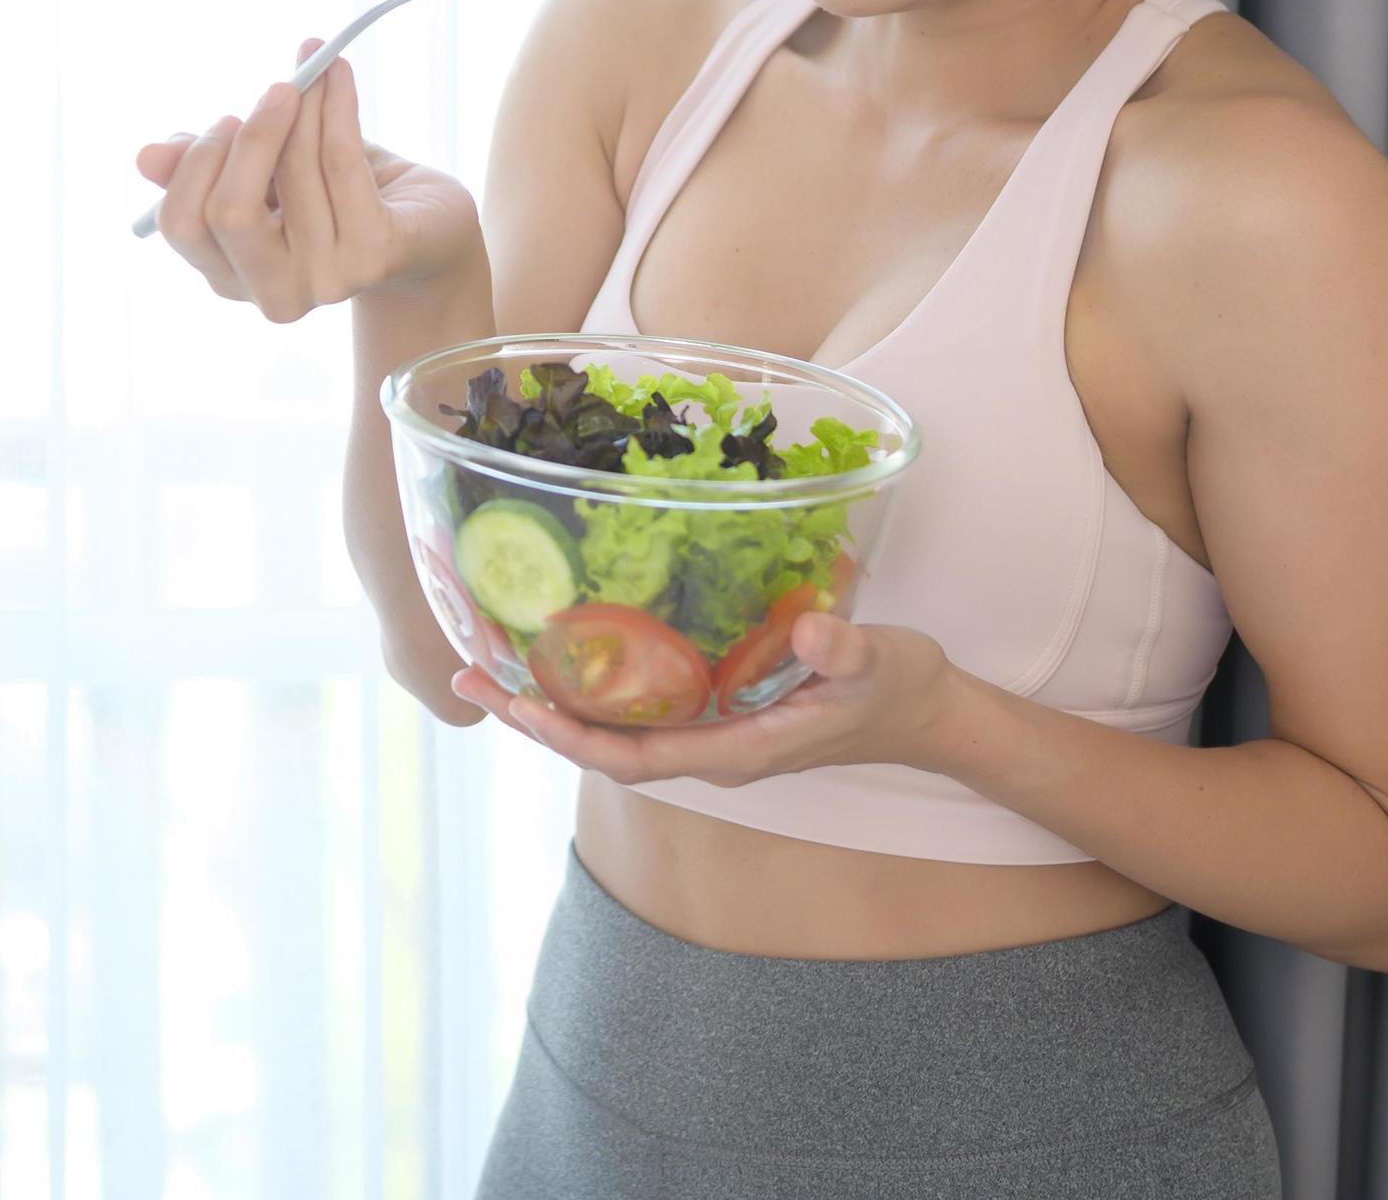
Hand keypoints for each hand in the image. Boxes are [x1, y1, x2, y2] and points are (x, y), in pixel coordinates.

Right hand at [136, 36, 482, 323]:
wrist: (427, 230)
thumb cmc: (338, 197)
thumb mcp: (267, 176)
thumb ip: (211, 165)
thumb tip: (146, 157)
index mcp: (231, 274)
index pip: (181, 225)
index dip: (195, 164)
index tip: (227, 118)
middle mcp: (272, 293)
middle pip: (229, 212)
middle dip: (249, 137)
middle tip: (276, 90)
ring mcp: (324, 281)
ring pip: (296, 171)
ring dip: (307, 104)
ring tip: (318, 66)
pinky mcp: (373, 256)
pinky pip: (343, 163)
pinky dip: (338, 106)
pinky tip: (339, 75)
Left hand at [450, 612, 964, 786]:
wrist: (922, 712)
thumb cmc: (898, 688)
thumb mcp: (881, 662)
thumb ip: (845, 650)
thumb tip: (806, 630)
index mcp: (736, 751)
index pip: (634, 756)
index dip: (573, 736)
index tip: (520, 705)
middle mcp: (708, 750)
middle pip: (600, 748)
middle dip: (532, 717)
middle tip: (465, 676)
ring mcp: (706, 734)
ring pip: (609, 730)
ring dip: (547, 702)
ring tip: (483, 665)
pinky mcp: (710, 712)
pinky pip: (632, 709)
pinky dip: (586, 687)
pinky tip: (556, 652)